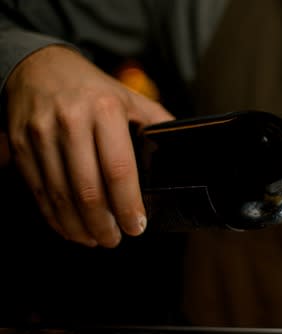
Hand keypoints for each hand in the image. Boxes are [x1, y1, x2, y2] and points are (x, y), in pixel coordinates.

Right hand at [4, 45, 172, 246]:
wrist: (36, 66)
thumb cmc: (91, 88)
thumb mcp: (128, 97)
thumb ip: (156, 122)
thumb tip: (181, 149)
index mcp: (105, 110)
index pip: (119, 169)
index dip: (128, 204)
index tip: (137, 226)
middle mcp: (71, 121)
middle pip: (87, 189)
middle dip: (103, 224)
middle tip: (115, 239)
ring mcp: (40, 133)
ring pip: (60, 194)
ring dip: (79, 225)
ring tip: (95, 238)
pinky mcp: (19, 144)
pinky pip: (37, 190)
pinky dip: (54, 215)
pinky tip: (70, 227)